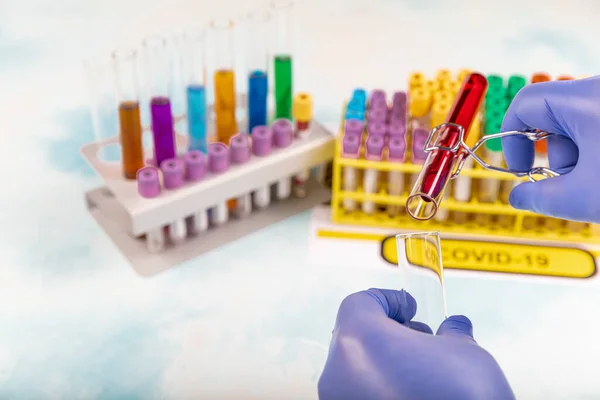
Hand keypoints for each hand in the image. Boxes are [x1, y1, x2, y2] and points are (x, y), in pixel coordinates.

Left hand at [318, 289, 513, 399]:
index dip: (388, 299)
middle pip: (355, 336)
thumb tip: (455, 328)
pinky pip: (358, 395)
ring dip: (384, 362)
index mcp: (358, 339)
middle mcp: (337, 372)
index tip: (411, 307)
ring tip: (423, 371)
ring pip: (354, 369)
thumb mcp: (467, 355)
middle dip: (389, 332)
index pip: (359, 303)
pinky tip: (413, 393)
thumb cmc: (462, 398)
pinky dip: (379, 388)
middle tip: (421, 338)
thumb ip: (452, 334)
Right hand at [501, 76, 599, 221]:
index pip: (526, 103)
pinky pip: (599, 125)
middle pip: (555, 116)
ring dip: (581, 156)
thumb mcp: (583, 197)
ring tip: (598, 182)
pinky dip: (597, 151)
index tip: (520, 168)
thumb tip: (519, 198)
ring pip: (581, 123)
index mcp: (587, 98)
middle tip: (572, 183)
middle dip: (555, 155)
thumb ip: (539, 198)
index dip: (512, 139)